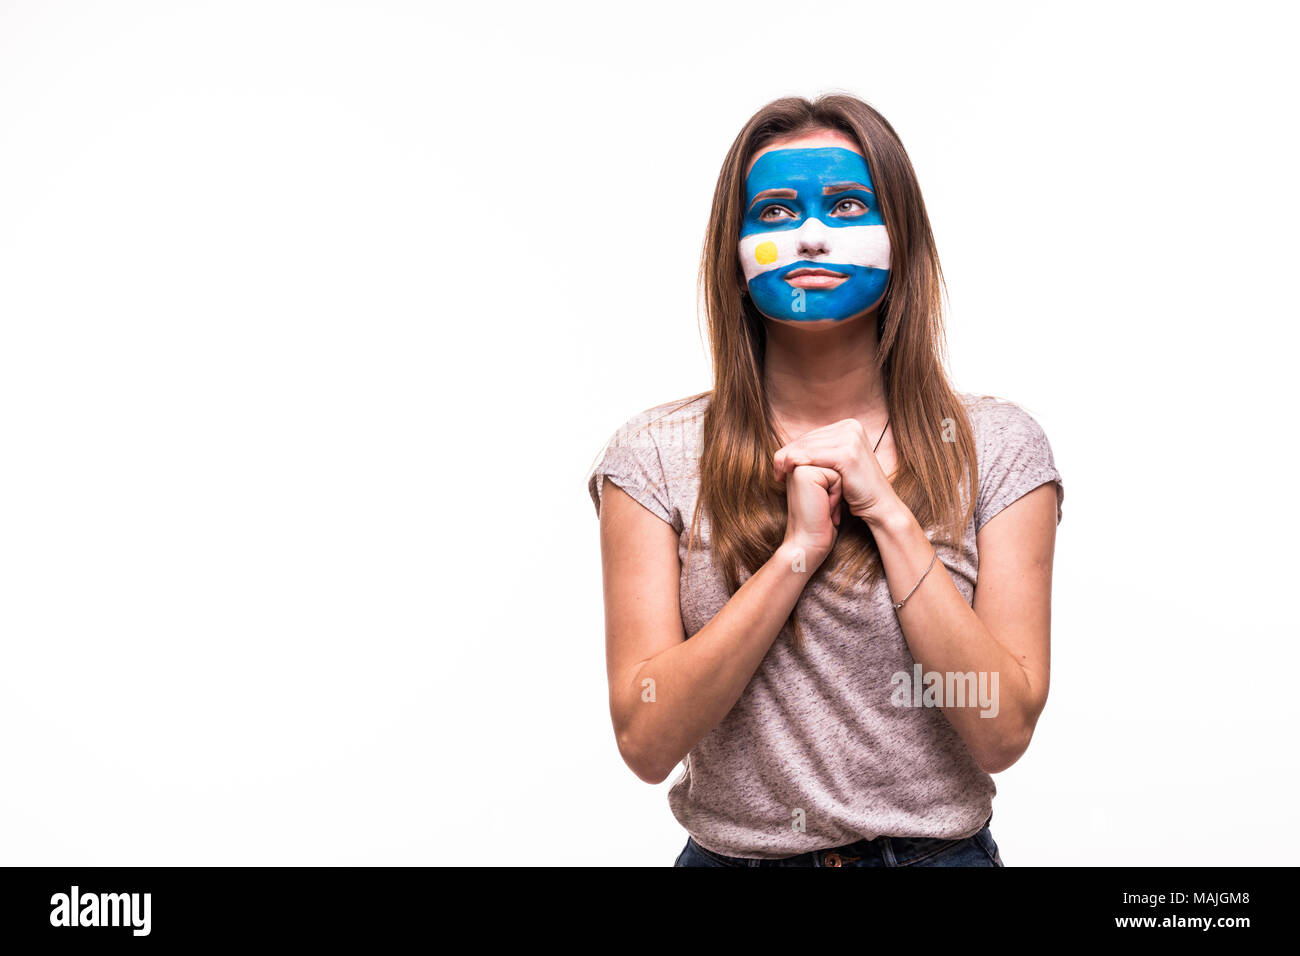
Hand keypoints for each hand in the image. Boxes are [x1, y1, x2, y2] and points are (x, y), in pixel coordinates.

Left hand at [774, 419, 897, 521]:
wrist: (879, 507)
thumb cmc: (855, 489)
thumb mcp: (837, 464)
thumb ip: (821, 451)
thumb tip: (794, 445)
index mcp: (849, 425)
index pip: (811, 435)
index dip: (792, 449)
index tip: (780, 466)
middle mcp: (851, 426)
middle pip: (807, 439)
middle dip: (787, 455)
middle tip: (776, 471)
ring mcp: (851, 438)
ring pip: (806, 446)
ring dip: (787, 460)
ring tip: (779, 474)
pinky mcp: (847, 453)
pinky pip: (811, 456)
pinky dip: (795, 464)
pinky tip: (786, 474)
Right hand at [782, 464, 842, 567]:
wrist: (809, 542)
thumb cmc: (820, 522)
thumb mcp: (825, 492)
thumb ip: (827, 473)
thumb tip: (843, 460)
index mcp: (798, 468)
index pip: (832, 465)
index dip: (835, 486)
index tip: (823, 504)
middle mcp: (795, 465)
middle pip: (835, 464)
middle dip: (836, 486)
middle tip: (824, 506)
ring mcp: (798, 467)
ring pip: (836, 468)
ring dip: (836, 490)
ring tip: (824, 507)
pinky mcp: (805, 473)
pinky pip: (836, 476)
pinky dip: (836, 494)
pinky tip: (825, 507)